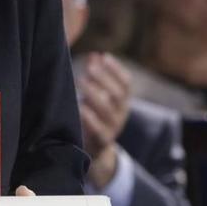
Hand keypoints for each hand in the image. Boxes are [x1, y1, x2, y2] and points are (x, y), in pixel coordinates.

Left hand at [76, 53, 132, 186]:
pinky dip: (89, 118)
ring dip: (94, 94)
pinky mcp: (102, 141)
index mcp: (122, 102)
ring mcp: (113, 128)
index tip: (104, 57)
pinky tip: (80, 107)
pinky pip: (98, 130)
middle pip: (117, 95)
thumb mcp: (99, 96)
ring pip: (107, 110)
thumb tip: (95, 55)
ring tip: (80, 82)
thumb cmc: (95, 116)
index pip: (126, 83)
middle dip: (104, 79)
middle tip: (89, 68)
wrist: (96, 150)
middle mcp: (120, 114)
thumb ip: (97, 76)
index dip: (116, 69)